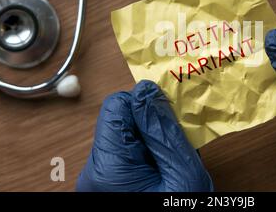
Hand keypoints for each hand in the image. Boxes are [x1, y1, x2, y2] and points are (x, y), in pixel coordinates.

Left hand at [76, 80, 212, 191]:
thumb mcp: (182, 176)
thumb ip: (163, 131)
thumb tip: (148, 90)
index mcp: (107, 169)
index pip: (116, 106)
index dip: (146, 105)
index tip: (169, 116)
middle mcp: (94, 173)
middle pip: (122, 121)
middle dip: (153, 127)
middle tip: (177, 146)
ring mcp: (99, 180)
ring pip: (128, 137)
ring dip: (154, 142)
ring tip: (173, 164)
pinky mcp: (107, 184)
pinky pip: (129, 154)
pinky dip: (150, 155)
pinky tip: (166, 171)